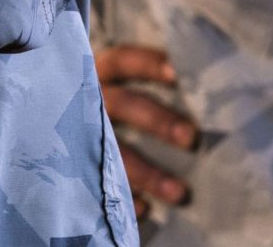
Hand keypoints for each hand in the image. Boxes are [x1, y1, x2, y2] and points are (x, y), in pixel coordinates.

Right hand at [97, 44, 194, 215]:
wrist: (64, 143)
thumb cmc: (122, 110)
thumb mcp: (125, 90)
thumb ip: (158, 87)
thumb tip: (208, 78)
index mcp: (100, 74)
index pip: (123, 62)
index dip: (148, 64)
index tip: (177, 74)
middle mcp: (88, 101)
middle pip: (123, 105)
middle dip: (157, 120)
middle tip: (191, 137)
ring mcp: (81, 134)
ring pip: (113, 151)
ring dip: (147, 172)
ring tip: (179, 193)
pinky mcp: (80, 170)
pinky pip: (98, 184)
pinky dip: (123, 197)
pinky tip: (146, 210)